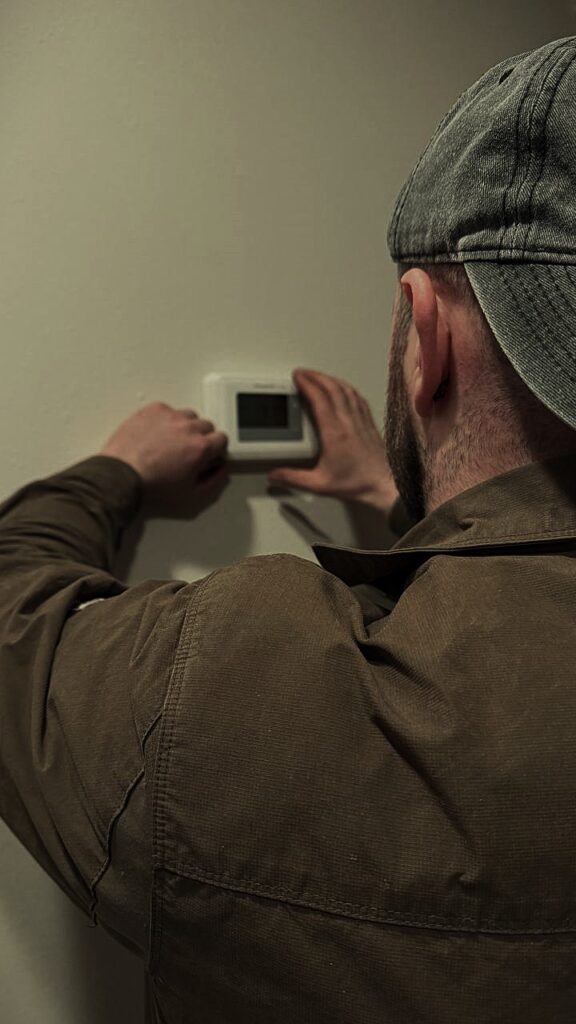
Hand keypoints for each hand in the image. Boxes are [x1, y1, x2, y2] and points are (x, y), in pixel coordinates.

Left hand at [100, 402, 228, 510]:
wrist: (123, 473)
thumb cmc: (152, 483)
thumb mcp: (191, 492)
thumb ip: (213, 479)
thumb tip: (219, 469)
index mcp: (201, 447)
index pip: (222, 438)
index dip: (215, 447)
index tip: (208, 452)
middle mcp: (188, 428)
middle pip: (207, 425)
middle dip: (201, 436)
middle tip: (187, 448)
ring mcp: (171, 416)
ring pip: (188, 415)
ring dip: (185, 425)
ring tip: (172, 440)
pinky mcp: (154, 410)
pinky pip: (168, 410)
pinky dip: (165, 419)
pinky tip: (157, 433)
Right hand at [267, 369, 398, 513]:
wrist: (383, 485)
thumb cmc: (357, 483)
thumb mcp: (319, 484)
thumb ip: (293, 478)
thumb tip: (274, 475)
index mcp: (334, 433)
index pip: (319, 399)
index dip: (307, 384)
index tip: (298, 377)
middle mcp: (349, 422)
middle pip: (332, 389)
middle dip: (316, 376)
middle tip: (304, 372)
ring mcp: (361, 421)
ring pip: (346, 390)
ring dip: (331, 379)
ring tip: (319, 376)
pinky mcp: (369, 424)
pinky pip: (358, 398)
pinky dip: (347, 388)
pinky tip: (343, 388)